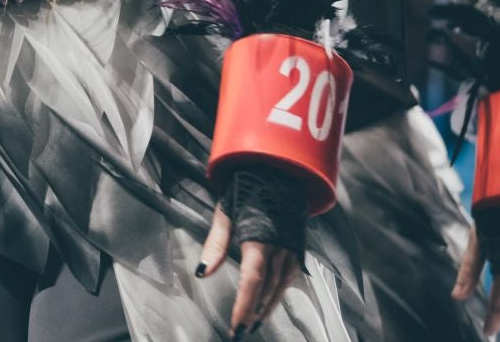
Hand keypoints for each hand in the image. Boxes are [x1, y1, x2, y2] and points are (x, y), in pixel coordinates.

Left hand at [200, 202, 301, 335]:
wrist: (279, 172)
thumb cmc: (246, 190)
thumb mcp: (225, 213)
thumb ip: (215, 245)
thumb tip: (201, 273)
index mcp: (259, 239)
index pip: (252, 281)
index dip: (244, 305)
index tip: (236, 325)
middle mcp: (279, 247)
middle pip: (267, 289)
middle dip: (254, 312)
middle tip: (242, 330)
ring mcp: (292, 249)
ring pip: (281, 287)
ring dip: (267, 306)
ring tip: (254, 321)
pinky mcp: (298, 248)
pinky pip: (289, 277)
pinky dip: (278, 292)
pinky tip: (268, 301)